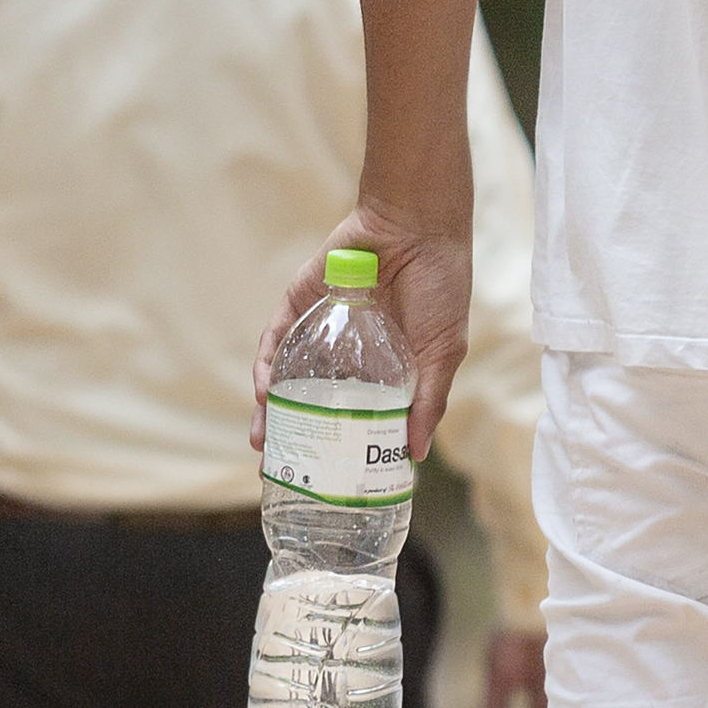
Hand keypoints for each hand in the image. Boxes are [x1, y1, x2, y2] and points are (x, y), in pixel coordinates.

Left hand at [269, 216, 470, 469]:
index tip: (331, 481)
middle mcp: (348, 355)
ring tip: (264, 442)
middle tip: (283, 472)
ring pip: (289, 377)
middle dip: (297, 436)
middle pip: (315, 402)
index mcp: (385, 371)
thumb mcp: (444, 353)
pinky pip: (277, 340)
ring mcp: (321, 330)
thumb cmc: (442, 287)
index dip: (342, 447)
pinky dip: (268, 367)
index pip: (356, 416)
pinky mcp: (300, 304)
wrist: (418, 227)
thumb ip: (428, 402)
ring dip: (273, 410)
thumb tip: (413, 455)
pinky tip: (266, 393)